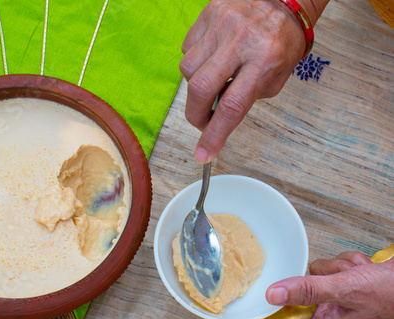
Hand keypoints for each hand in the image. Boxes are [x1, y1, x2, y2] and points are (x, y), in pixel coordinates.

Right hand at [180, 0, 308, 162]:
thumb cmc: (282, 42)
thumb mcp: (276, 78)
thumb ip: (246, 98)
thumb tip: (217, 116)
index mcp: (265, 60)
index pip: (232, 106)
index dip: (214, 135)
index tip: (203, 154)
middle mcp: (242, 40)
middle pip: (201, 88)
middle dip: (196, 114)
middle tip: (202, 120)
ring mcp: (222, 23)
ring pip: (188, 69)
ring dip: (195, 85)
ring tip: (214, 79)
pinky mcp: (209, 13)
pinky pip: (187, 48)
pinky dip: (195, 61)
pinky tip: (211, 58)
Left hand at [264, 251, 393, 318]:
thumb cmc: (390, 292)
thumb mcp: (344, 290)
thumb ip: (307, 291)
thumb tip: (272, 295)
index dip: (262, 318)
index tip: (240, 311)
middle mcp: (327, 312)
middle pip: (296, 293)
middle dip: (312, 279)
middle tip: (333, 276)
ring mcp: (334, 295)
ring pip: (313, 273)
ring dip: (333, 268)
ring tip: (354, 272)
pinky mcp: (340, 281)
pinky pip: (328, 264)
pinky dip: (344, 262)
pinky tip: (359, 267)